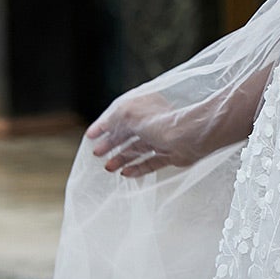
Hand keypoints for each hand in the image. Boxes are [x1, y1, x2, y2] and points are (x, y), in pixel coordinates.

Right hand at [85, 91, 199, 176]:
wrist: (189, 137)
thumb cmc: (159, 121)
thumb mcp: (127, 114)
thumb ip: (113, 120)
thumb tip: (104, 127)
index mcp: (144, 105)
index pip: (120, 115)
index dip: (104, 125)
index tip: (90, 136)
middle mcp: (153, 121)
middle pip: (128, 134)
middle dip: (111, 144)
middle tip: (96, 153)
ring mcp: (162, 139)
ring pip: (137, 150)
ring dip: (121, 158)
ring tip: (108, 167)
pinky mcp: (171, 155)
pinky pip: (151, 162)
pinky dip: (138, 168)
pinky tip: (125, 173)